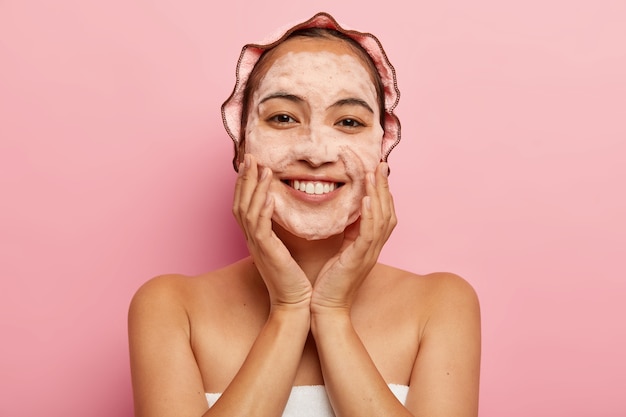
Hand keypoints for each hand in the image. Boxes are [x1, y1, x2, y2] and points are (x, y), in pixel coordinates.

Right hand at [233, 154, 311, 309]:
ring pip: (247, 211)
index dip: (246, 183)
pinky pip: (259, 227)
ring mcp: (257, 246)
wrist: (295, 304)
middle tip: (250, 156)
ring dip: (254, 188)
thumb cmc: (294, 278)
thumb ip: (281, 230)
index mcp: (256, 237)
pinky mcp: (266, 253)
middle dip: (244, 178)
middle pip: (240, 202)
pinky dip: (262, 209)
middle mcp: (252, 239)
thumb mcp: (285, 248)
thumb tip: (287, 212)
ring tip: (262, 168)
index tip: (252, 164)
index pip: (244, 204)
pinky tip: (269, 195)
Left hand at [310, 162, 396, 313]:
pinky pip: (368, 234)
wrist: (326, 307)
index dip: (381, 190)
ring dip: (378, 194)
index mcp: (370, 243)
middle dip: (384, 186)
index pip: (382, 211)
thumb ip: (349, 232)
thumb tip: (349, 212)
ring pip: (381, 218)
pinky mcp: (359, 259)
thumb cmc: (330, 281)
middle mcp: (374, 246)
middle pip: (387, 210)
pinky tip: (366, 200)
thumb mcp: (342, 250)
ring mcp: (369, 253)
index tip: (376, 169)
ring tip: (373, 173)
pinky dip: (368, 215)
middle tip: (379, 163)